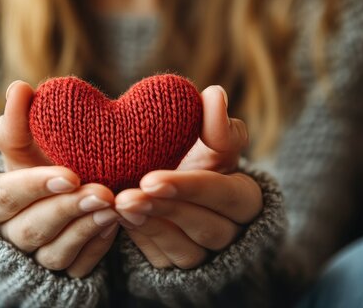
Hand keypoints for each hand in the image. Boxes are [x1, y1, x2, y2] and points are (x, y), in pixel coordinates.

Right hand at [0, 81, 119, 277]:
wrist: (56, 201)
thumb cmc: (37, 166)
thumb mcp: (26, 146)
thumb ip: (19, 120)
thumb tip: (19, 88)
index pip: (3, 197)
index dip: (34, 186)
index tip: (70, 173)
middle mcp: (10, 233)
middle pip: (30, 229)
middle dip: (66, 210)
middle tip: (101, 191)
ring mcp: (35, 258)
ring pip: (54, 254)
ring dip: (85, 229)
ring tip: (113, 207)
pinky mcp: (61, 272)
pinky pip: (78, 268)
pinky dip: (97, 247)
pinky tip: (115, 225)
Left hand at [115, 86, 262, 268]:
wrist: (175, 193)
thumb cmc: (197, 160)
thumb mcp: (210, 143)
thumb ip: (215, 123)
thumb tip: (214, 94)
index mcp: (244, 197)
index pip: (225, 195)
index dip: (190, 188)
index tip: (151, 178)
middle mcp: (231, 231)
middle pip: (205, 226)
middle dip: (165, 210)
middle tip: (128, 195)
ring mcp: (206, 255)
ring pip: (184, 250)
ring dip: (149, 227)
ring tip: (119, 206)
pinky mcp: (179, 267)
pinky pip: (162, 261)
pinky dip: (140, 240)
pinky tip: (118, 220)